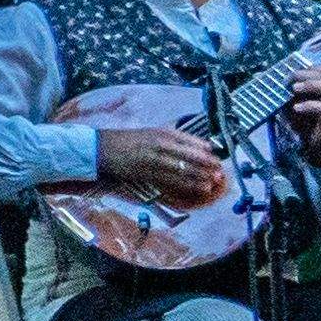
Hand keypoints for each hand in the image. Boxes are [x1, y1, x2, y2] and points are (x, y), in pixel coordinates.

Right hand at [89, 125, 233, 208]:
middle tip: (220, 172)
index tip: (217, 158)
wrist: (101, 149)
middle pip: (191, 156)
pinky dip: (187, 185)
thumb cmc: (127, 140)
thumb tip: (198, 146)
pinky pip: (172, 181)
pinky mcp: (148, 173)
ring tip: (212, 182)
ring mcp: (154, 160)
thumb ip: (173, 139)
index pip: (192, 141)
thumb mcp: (151, 133)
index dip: (207, 152)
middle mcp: (160, 145)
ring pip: (184, 170)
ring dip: (200, 177)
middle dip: (208, 165)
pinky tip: (198, 188)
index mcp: (163, 133)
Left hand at [283, 67, 320, 169]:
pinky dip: (311, 105)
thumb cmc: (304, 124)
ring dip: (312, 85)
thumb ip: (281, 89)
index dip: (313, 63)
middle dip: (308, 73)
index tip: (292, 66)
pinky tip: (296, 108)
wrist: (315, 150)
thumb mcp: (289, 103)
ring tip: (293, 89)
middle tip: (289, 78)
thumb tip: (261, 73)